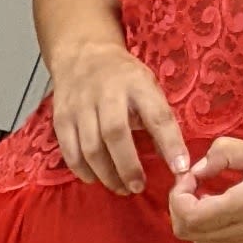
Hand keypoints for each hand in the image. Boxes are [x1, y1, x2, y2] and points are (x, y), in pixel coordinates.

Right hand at [47, 39, 190, 196]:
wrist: (82, 54)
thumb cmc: (123, 77)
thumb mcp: (147, 86)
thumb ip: (158, 117)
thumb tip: (175, 161)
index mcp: (137, 84)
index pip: (157, 116)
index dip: (170, 144)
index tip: (181, 169)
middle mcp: (107, 93)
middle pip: (115, 134)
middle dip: (128, 167)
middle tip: (138, 187)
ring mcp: (80, 106)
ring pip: (91, 148)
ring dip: (107, 175)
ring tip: (121, 188)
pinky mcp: (61, 118)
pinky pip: (71, 152)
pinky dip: (83, 171)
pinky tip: (96, 178)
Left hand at [168, 137, 242, 242]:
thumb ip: (224, 153)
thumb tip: (198, 168)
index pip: (189, 216)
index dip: (179, 195)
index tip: (192, 176)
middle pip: (187, 233)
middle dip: (181, 207)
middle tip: (196, 185)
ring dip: (195, 221)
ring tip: (210, 198)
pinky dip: (209, 233)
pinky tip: (224, 213)